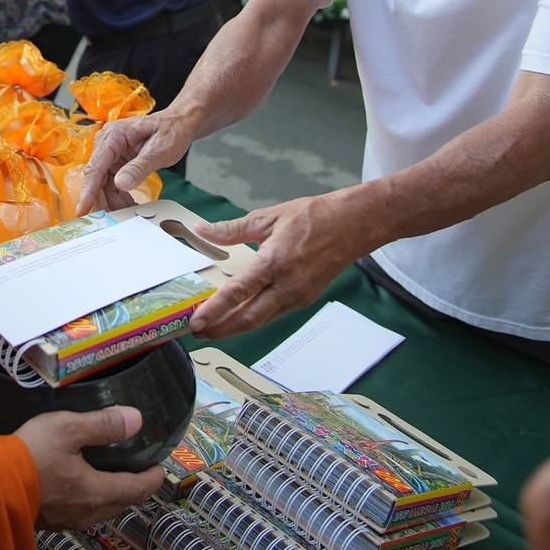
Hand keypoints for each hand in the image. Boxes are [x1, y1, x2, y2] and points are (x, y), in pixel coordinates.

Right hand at [15, 406, 165, 530]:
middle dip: (132, 487)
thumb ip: (103, 423)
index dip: (151, 478)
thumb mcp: (68, 428)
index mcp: (96, 492)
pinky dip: (88, 497)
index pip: (137, 489)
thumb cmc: (30, 455)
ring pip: (100, 509)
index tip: (158, 467)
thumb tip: (135, 419)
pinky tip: (78, 482)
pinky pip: (79, 510)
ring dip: (109, 493)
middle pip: (120, 503)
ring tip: (109, 472)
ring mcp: (67, 519)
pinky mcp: (49, 518)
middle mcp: (86, 512)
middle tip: (137, 468)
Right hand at [75, 111, 195, 215]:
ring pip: (104, 185)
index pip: (96, 166)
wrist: (178, 125)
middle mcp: (108, 144)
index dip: (88, 190)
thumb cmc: (171, 130)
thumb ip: (139, 167)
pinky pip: (113, 184)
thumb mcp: (159, 150)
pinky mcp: (117, 162)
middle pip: (97, 178)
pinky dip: (120, 197)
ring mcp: (111, 154)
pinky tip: (129, 207)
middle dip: (102, 201)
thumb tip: (120, 184)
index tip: (83, 209)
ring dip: (114, 202)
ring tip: (127, 216)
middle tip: (109, 221)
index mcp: (114, 136)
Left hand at [188, 191, 367, 338]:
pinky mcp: (305, 299)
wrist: (352, 225)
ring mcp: (298, 295)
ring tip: (212, 328)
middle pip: (249, 318)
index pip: (238, 291)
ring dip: (235, 328)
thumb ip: (231, 229)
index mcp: (275, 261)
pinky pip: (274, 315)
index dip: (215, 309)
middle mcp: (288, 284)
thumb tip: (202, 230)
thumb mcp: (268, 217)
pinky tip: (239, 317)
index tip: (196, 319)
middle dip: (220, 329)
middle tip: (197, 332)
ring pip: (261, 321)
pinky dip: (253, 320)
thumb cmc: (315, 218)